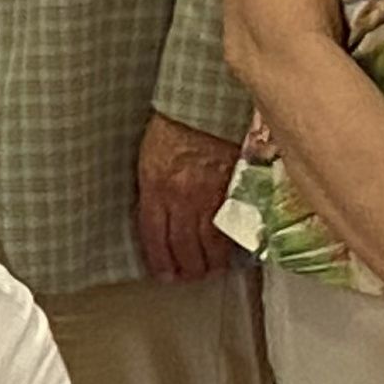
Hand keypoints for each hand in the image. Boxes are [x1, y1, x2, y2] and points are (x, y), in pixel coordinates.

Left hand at [132, 114, 240, 282]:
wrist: (206, 105)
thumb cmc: (173, 127)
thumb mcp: (148, 159)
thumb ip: (152, 190)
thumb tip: (156, 216)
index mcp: (156, 188)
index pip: (153, 234)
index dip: (158, 259)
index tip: (163, 274)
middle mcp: (182, 197)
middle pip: (183, 244)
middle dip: (186, 267)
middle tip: (188, 278)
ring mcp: (211, 195)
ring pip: (210, 242)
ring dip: (210, 262)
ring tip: (210, 271)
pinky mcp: (235, 191)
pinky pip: (232, 225)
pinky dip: (231, 244)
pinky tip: (231, 254)